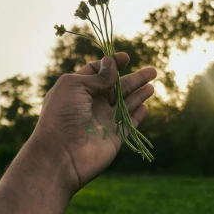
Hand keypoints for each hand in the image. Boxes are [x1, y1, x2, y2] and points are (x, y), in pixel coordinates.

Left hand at [31, 53, 156, 192]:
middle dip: (133, 79)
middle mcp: (91, 104)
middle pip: (116, 87)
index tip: (126, 58)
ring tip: (152, 85)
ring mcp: (103, 121)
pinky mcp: (115, 137)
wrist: (61, 154)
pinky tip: (146, 107)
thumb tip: (111, 63)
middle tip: (152, 71)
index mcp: (77, 90)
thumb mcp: (75, 86)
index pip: (96, 72)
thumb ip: (97, 76)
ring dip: (139, 94)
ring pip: (126, 104)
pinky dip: (138, 115)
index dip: (111, 64)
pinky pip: (130, 123)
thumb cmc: (62, 116)